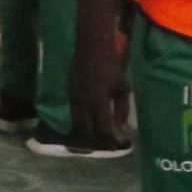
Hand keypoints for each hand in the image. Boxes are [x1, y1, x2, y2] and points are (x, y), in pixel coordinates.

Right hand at [70, 33, 130, 153]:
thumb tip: (122, 128)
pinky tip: (87, 120)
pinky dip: (80, 119)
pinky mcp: (69, 91)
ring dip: (86, 130)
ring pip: (77, 121)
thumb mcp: (122, 87)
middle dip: (97, 138)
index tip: (116, 146)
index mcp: (98, 101)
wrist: (92, 46)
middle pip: (87, 128)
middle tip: (106, 143)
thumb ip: (121, 109)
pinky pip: (73, 111)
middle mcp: (83, 102)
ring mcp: (73, 96)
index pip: (102, 128)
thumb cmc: (112, 65)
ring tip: (96, 134)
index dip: (109, 139)